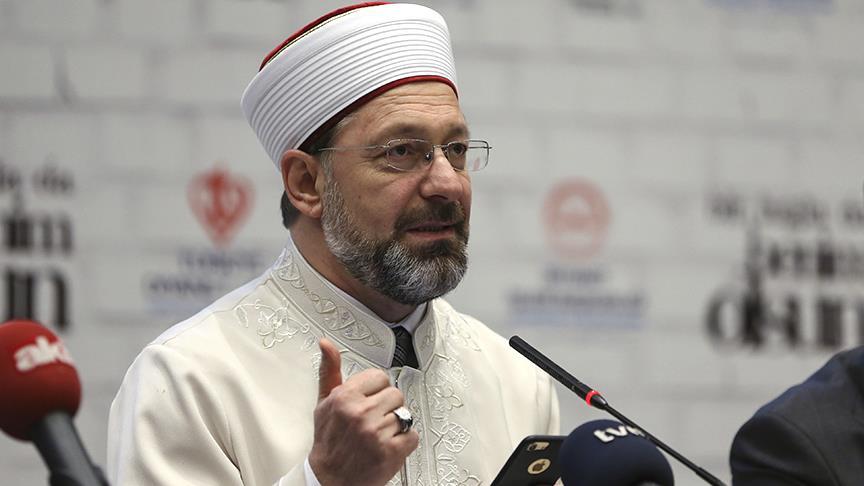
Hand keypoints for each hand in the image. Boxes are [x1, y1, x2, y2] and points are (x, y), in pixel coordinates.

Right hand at [309, 338, 418, 485]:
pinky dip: (404, 442)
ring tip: (377, 435)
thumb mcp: (323, 403)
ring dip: (395, 425)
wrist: (328, 481)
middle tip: (372, 421)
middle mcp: (361, 413)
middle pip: (395, 394)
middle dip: (386, 407)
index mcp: (345, 397)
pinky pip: (413, 435)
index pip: (379, 377)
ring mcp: (377, 432)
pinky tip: (387, 446)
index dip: (375, 390)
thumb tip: (326, 344)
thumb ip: (329, 371)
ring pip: (404, 414)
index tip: (368, 401)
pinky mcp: (391, 451)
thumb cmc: (328, 442)